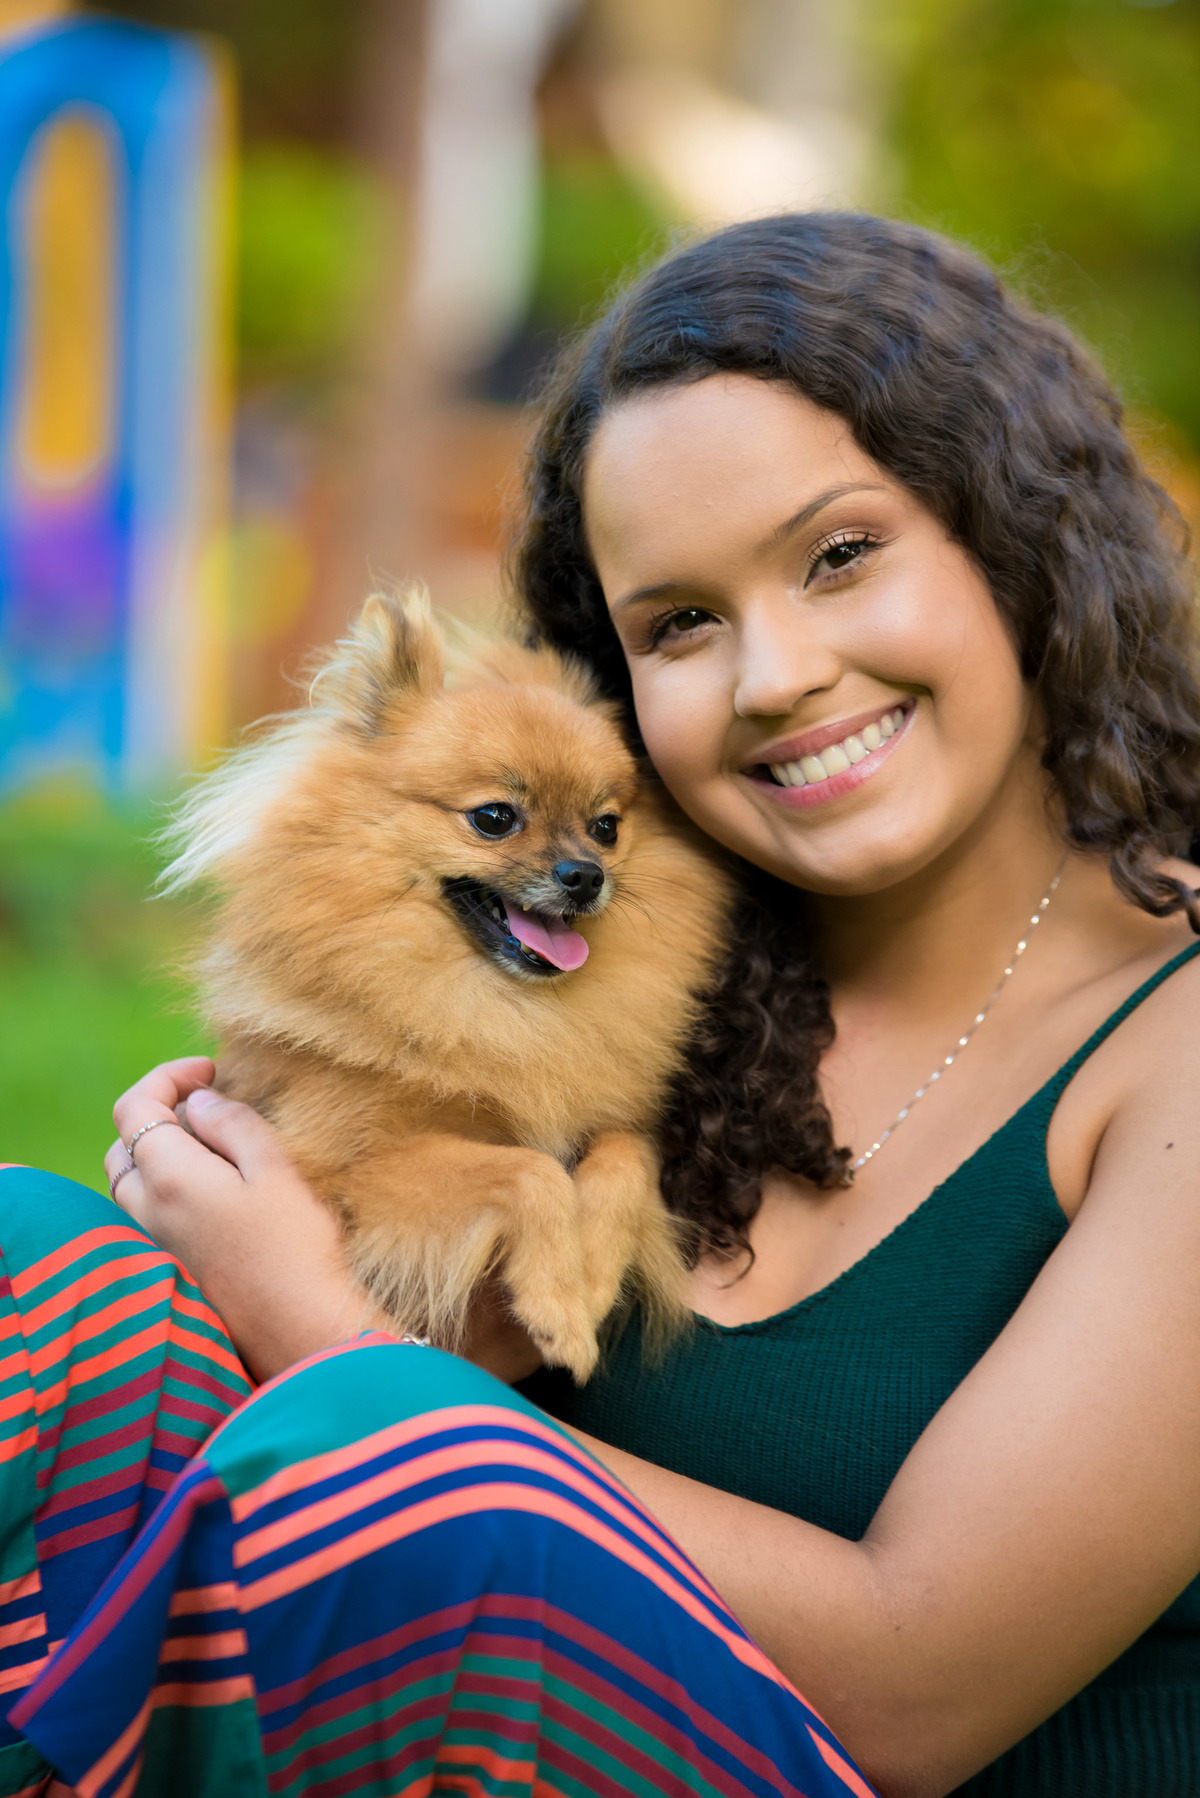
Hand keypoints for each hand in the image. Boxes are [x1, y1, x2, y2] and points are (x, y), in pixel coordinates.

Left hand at [106, 1058, 389, 1382]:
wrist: (298, 1326)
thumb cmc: (295, 1246)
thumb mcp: (274, 1169)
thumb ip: (231, 1125)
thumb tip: (197, 1101)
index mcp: (170, 1177)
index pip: (134, 1108)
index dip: (167, 1077)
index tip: (210, 1070)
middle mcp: (148, 1209)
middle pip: (123, 1145)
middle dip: (158, 1113)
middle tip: (210, 1106)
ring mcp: (156, 1242)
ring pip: (131, 1182)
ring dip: (158, 1152)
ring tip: (212, 1145)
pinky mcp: (172, 1265)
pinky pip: (146, 1211)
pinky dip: (165, 1185)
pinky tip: (212, 1190)